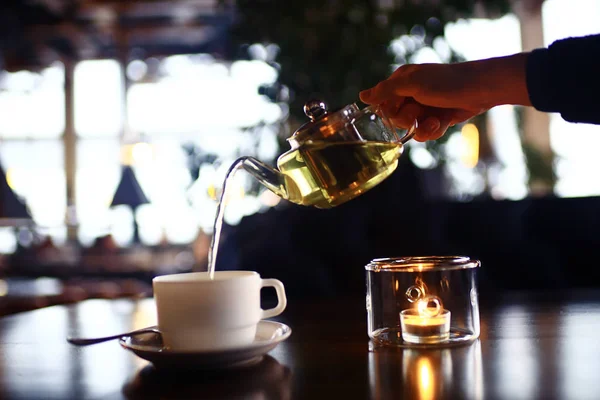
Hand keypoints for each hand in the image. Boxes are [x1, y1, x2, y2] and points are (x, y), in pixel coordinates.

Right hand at [359, 54, 530, 140]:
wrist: (479, 90)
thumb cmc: (446, 82)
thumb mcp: (412, 83)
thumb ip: (386, 90)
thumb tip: (362, 96)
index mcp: (402, 81)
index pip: (382, 103)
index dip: (389, 111)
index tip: (400, 109)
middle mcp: (411, 94)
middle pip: (395, 119)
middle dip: (408, 120)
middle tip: (418, 113)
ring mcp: (424, 107)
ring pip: (411, 129)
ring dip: (422, 128)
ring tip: (435, 120)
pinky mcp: (436, 118)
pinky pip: (425, 132)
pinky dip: (433, 130)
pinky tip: (442, 123)